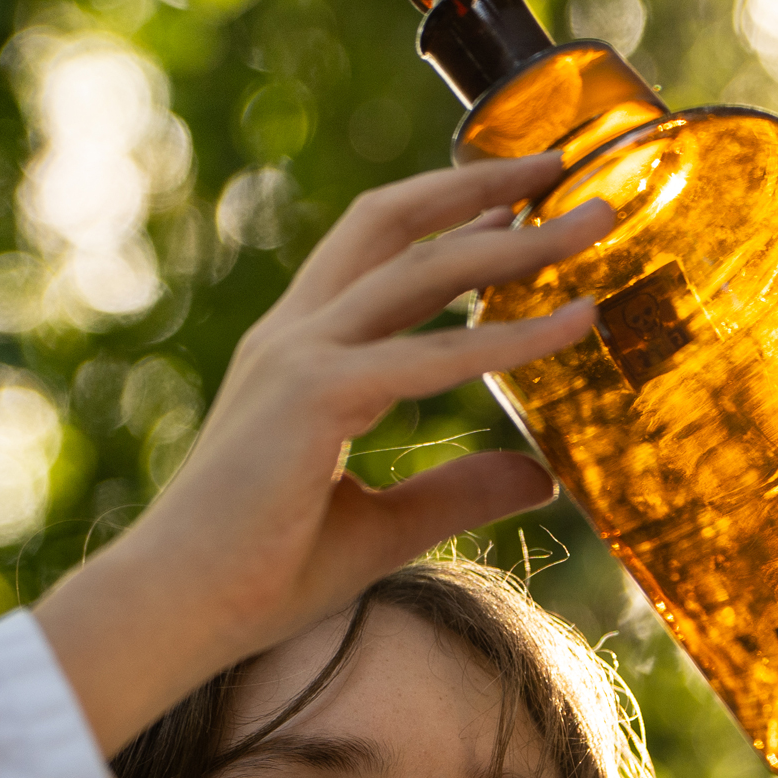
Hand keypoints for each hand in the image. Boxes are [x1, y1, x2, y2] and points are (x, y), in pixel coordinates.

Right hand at [35, 154, 613, 750]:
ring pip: (426, 269)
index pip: (378, 250)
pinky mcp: (313, 398)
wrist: (178, 612)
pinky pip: (432, 354)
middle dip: (483, 183)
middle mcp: (296, 336)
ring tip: (599, 219)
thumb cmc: (261, 576)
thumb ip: (458, 491)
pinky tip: (576, 322)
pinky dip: (511, 335)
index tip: (520, 199)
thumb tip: (540, 474)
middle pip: (396, 222)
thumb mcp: (385, 527)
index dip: (448, 213)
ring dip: (519, 238)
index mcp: (298, 352)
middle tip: (567, 164)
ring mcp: (299, 358)